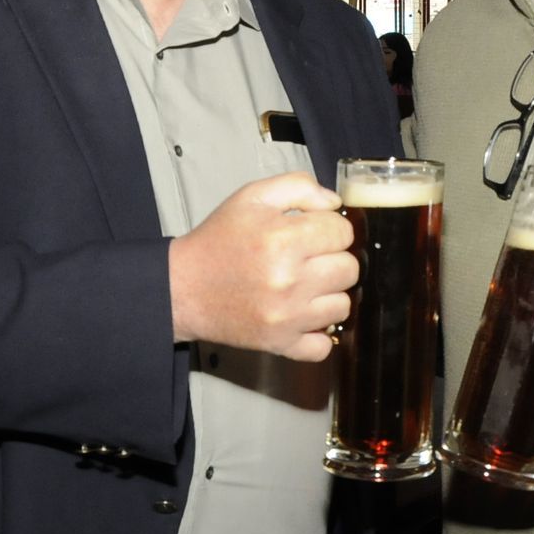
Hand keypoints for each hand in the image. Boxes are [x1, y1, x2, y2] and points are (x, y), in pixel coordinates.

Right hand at [167, 172, 356, 361]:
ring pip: (343, 306)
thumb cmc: (220, 239)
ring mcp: (286, 318)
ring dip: (329, 294)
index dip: (332, 227)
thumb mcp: (253, 197)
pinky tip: (303, 316)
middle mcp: (289, 281)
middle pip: (349, 269)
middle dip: (334, 258)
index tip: (315, 232)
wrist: (183, 287)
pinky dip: (318, 334)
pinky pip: (324, 346)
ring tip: (306, 286)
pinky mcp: (280, 344)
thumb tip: (335, 203)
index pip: (343, 232)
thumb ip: (299, 186)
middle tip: (310, 258)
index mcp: (283, 239)